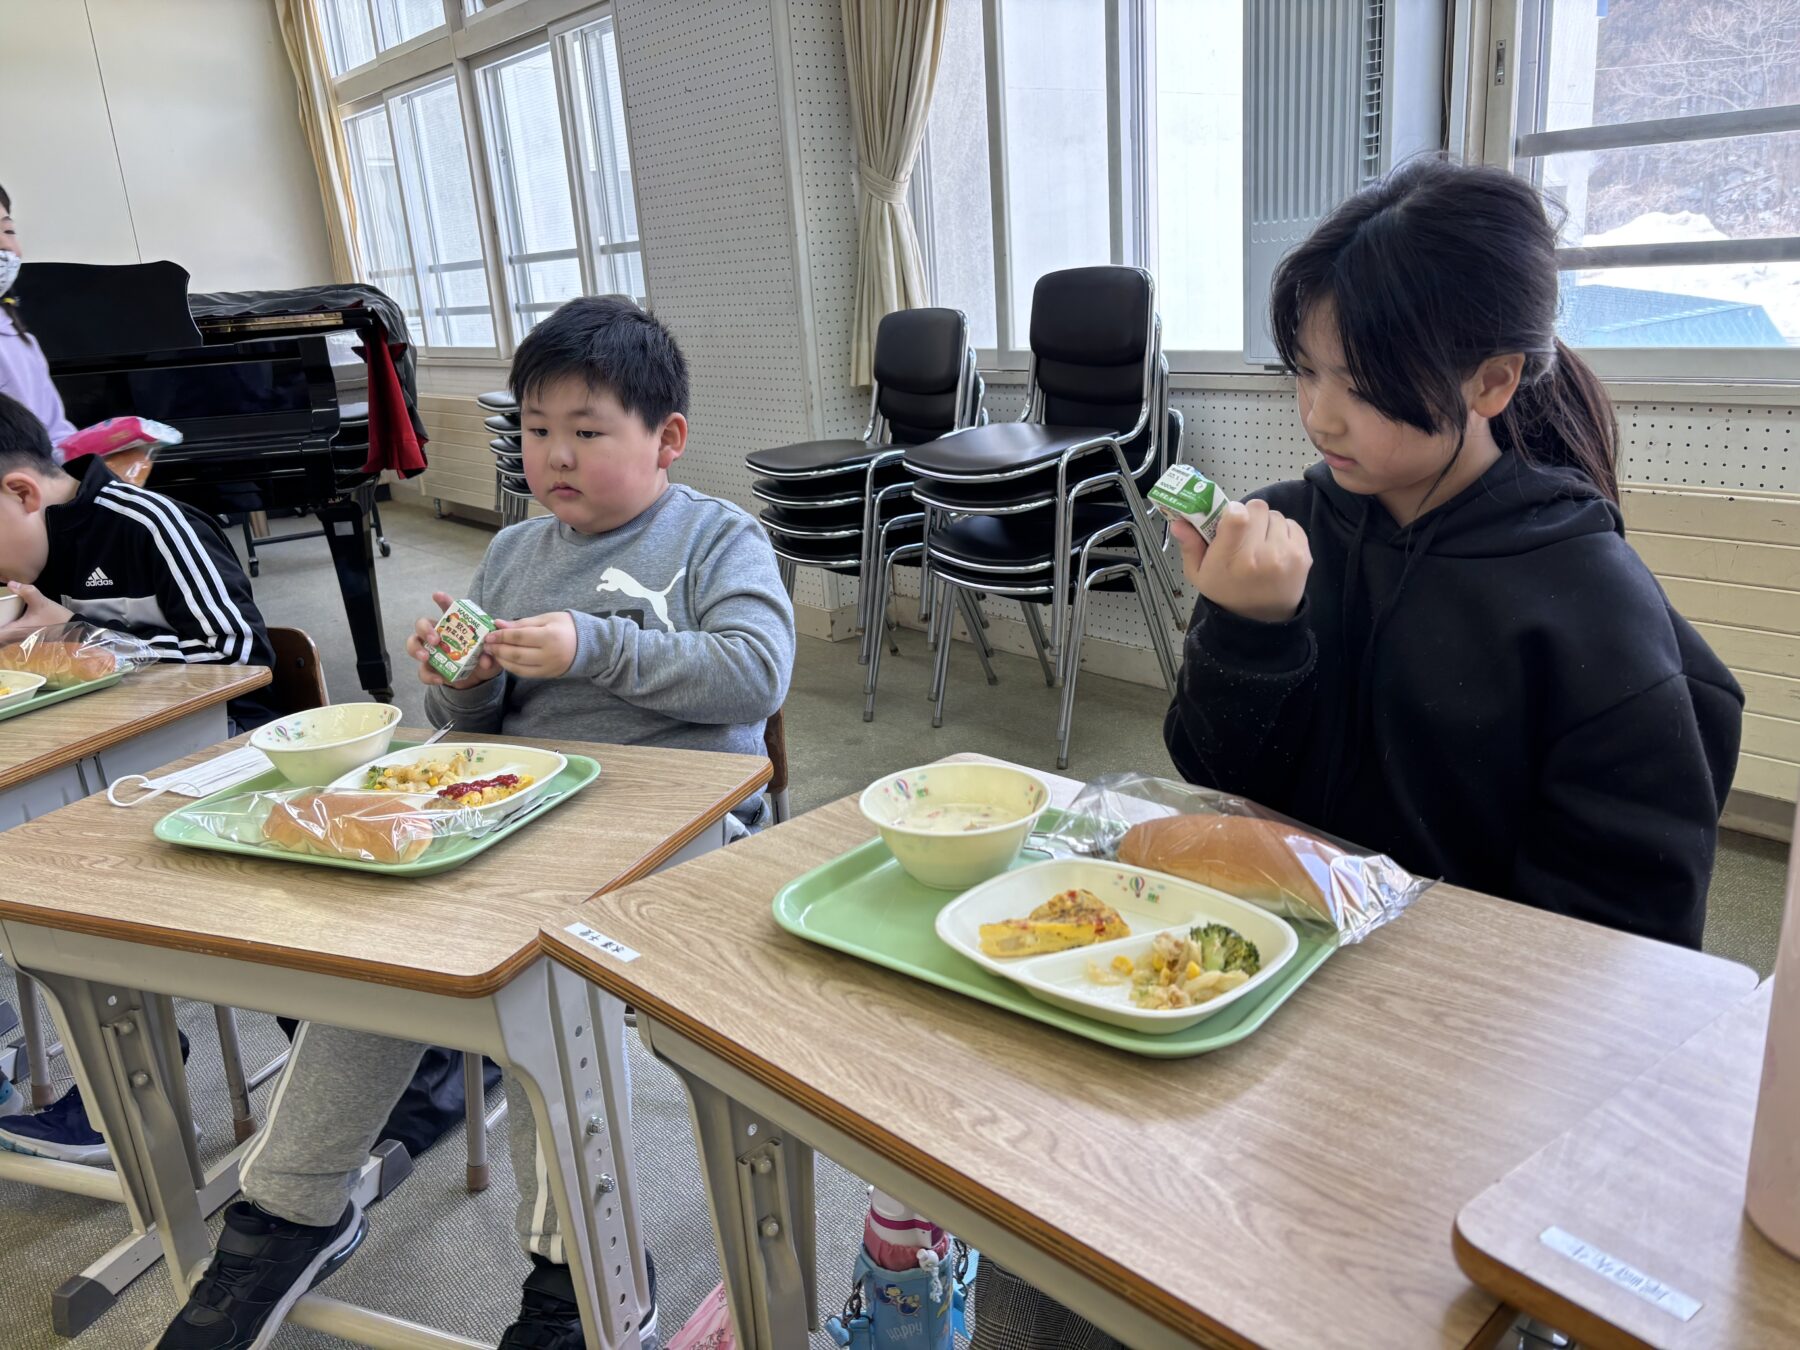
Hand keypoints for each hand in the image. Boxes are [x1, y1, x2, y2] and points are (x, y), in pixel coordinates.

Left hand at [0, 581, 74, 643]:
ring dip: (1, 633)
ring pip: (4, 639)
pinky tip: (8, 623)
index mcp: (16, 630)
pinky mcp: (27, 638)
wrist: (73, 627)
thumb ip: (26, 591)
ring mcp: (22, 639)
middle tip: (1, 619)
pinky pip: (11, 637)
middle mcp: (17, 637)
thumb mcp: (41, 602)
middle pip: (0, 639)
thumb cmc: (55, 617)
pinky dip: (6, 633)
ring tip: (3, 621)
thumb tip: (10, 583)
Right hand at [407, 591, 500, 688]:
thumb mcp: (491, 654)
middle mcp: (438, 634)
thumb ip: (491, 653)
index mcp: (454, 625)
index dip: (442, 600)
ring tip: (426, 657)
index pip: (447, 608)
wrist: (480, 678)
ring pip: (413, 643)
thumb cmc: (483, 656)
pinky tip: (439, 679)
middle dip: (425, 629)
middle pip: (422, 624)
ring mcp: (431, 651)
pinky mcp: (430, 668)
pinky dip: (429, 675)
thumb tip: (486, 660)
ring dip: (416, 649)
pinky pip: (422, 670)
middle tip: (435, 640)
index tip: (437, 595)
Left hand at [483, 611, 578, 680]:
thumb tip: (498, 624)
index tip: (489, 634)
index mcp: (549, 636)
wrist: (589, 645)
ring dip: (502, 660)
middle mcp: (549, 654)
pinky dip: (512, 667)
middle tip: (487, 644)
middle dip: (498, 649)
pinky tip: (505, 660)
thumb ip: (522, 623)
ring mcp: (548, 667)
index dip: (501, 636)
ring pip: (518, 667)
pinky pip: (525, 673)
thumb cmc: (567, 627)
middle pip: (516, 654)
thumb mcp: (546, 618)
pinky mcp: (548, 675)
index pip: (519, 637)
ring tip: (493, 652)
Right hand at [1176, 500, 1310, 623]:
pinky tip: (1275, 549)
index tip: (1230, 520)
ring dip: (1267, 525)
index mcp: (1231, 559)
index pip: (1237, 515)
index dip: (1233, 511)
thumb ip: (1190, 546)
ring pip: (1276, 515)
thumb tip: (1180, 522)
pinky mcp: (1303, 556)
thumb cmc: (1228, 593)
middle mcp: (1261, 556)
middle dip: (1249, 516)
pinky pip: (1292, 525)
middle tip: (1245, 534)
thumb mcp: (1199, 575)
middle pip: (1257, 508)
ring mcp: (1285, 555)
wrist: (1262, 620)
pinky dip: (1283, 532)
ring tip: (1260, 544)